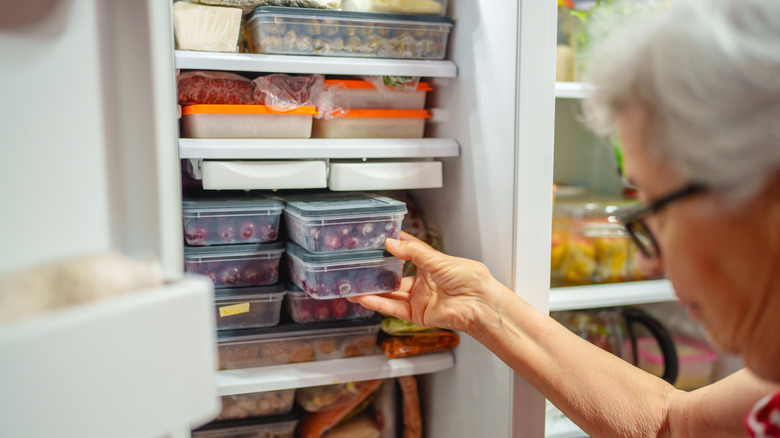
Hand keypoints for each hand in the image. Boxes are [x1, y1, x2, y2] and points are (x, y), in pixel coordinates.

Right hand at [347, 231, 497, 332]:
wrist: (478, 302)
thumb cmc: (469, 278)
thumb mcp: (438, 259)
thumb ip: (413, 252)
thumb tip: (392, 243)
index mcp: (430, 265)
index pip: (407, 253)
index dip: (393, 247)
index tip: (376, 240)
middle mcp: (423, 282)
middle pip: (394, 277)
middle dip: (377, 274)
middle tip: (359, 268)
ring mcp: (419, 299)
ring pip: (390, 295)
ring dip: (372, 292)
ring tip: (353, 287)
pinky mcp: (418, 315)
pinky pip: (394, 309)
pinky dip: (379, 304)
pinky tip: (365, 299)